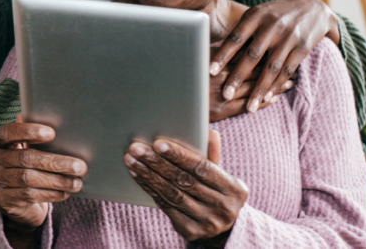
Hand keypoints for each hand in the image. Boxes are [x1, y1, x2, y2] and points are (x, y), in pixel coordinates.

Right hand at [0, 115, 85, 241]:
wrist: (10, 201)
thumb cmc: (22, 168)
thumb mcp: (23, 150)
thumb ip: (32, 137)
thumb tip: (57, 120)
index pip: (9, 132)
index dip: (29, 131)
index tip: (52, 133)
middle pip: (25, 158)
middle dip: (55, 162)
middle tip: (80, 166)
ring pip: (28, 179)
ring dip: (57, 181)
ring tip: (77, 182)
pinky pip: (28, 195)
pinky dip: (50, 194)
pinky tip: (64, 192)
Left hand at [125, 131, 247, 246]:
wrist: (222, 226)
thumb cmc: (217, 191)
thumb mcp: (221, 174)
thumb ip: (213, 155)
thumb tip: (211, 133)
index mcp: (233, 189)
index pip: (202, 168)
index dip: (180, 156)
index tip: (158, 143)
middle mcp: (222, 207)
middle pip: (183, 181)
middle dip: (157, 163)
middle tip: (136, 148)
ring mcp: (206, 221)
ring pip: (171, 194)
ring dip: (148, 175)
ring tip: (131, 159)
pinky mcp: (190, 230)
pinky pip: (165, 205)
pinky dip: (149, 188)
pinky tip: (137, 175)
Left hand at [210, 0, 336, 113]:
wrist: (312, 8)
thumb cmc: (274, 14)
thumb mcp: (256, 15)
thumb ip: (240, 32)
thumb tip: (213, 52)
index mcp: (255, 16)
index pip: (234, 38)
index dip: (222, 55)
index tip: (209, 72)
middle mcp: (271, 26)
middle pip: (252, 55)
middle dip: (238, 77)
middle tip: (225, 95)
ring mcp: (288, 37)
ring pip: (271, 67)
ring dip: (259, 89)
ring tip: (249, 107)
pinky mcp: (302, 47)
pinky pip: (287, 70)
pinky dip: (276, 85)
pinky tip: (267, 98)